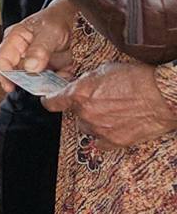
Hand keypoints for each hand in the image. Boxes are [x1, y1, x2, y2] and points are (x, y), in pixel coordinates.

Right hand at [0, 0, 77, 93]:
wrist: (73, 18)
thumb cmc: (56, 19)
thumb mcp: (48, 32)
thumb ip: (39, 49)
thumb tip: (30, 68)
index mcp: (14, 40)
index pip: (2, 60)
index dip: (4, 75)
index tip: (10, 86)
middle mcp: (22, 53)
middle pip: (18, 73)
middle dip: (30, 81)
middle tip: (41, 84)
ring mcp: (35, 62)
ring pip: (36, 80)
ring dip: (47, 82)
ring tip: (59, 76)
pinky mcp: (48, 68)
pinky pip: (51, 80)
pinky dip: (59, 80)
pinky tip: (66, 72)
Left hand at [45, 61, 176, 148]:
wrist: (163, 95)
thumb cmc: (137, 78)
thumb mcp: (104, 70)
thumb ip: (86, 82)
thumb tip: (79, 86)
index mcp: (79, 94)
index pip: (52, 103)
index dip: (50, 101)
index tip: (51, 101)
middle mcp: (86, 114)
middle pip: (74, 115)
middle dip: (82, 109)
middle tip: (100, 102)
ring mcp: (99, 129)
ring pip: (87, 128)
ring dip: (94, 122)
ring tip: (113, 112)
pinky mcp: (115, 141)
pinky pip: (101, 143)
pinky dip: (105, 136)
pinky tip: (115, 127)